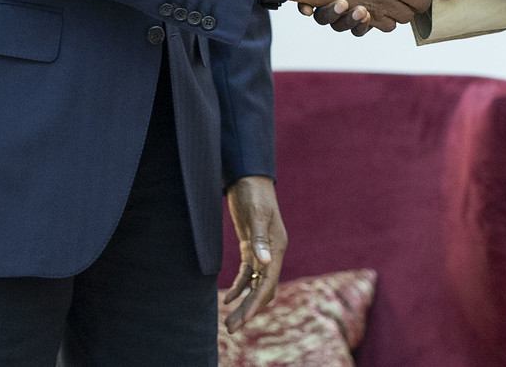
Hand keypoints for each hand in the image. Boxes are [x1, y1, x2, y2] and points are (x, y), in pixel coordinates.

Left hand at [221, 175, 285, 331]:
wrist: (249, 177)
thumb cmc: (254, 194)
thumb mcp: (257, 214)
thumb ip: (260, 239)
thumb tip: (266, 263)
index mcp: (277, 247)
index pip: (268, 282)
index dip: (255, 302)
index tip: (241, 319)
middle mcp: (272, 253)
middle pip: (262, 288)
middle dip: (248, 309)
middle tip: (232, 328)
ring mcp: (261, 251)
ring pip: (255, 284)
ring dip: (244, 302)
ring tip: (229, 321)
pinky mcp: (250, 247)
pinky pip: (247, 274)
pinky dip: (239, 287)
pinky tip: (227, 299)